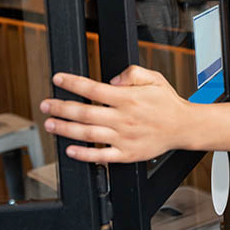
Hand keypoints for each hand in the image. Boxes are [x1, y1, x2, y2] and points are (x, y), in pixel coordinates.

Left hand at [40, 66, 191, 163]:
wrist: (183, 127)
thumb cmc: (166, 102)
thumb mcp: (153, 77)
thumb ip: (132, 73)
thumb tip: (112, 80)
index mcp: (128, 98)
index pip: (93, 88)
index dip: (72, 83)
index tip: (58, 79)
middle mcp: (123, 118)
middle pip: (84, 112)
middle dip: (60, 107)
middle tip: (45, 104)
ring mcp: (124, 137)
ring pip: (88, 134)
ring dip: (65, 129)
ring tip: (51, 124)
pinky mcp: (127, 153)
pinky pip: (101, 156)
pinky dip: (84, 154)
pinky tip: (70, 150)